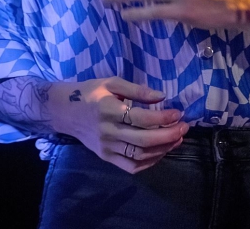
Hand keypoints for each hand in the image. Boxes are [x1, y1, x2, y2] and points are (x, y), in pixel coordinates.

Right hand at [50, 75, 187, 173]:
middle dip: (168, 135)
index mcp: (109, 110)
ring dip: (163, 150)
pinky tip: (162, 152)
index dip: (162, 118)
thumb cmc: (90, 92)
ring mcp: (106, 148)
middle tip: (184, 127)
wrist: (65, 111)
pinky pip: (131, 166)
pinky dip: (149, 162)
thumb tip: (162, 96)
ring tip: (178, 138)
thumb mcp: (111, 82)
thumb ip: (137, 90)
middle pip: (143, 141)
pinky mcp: (106, 158)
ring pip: (140, 156)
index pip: (141, 119)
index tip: (178, 112)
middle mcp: (107, 132)